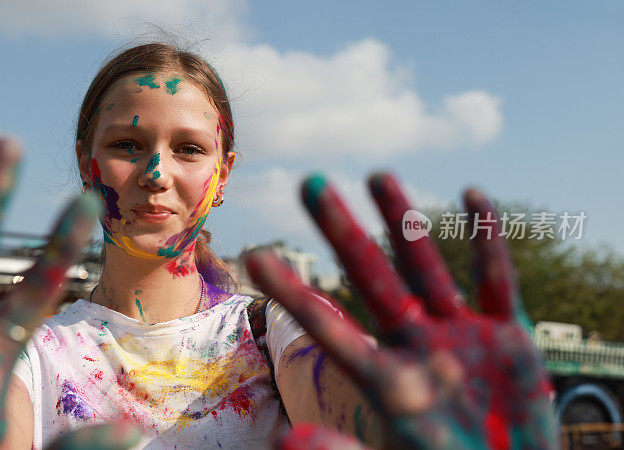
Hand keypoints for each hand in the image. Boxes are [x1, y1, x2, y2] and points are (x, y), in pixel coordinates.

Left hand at [247, 173, 557, 448]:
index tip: (256, 256)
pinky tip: (474, 198)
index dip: (292, 292)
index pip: (327, 325)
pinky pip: (496, 279)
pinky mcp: (507, 336)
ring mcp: (458, 334)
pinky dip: (489, 241)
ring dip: (403, 221)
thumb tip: (284, 441)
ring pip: (425, 265)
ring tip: (378, 176)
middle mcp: (413, 344)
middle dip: (342, 231)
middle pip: (370, 277)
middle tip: (311, 183)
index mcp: (381, 379)